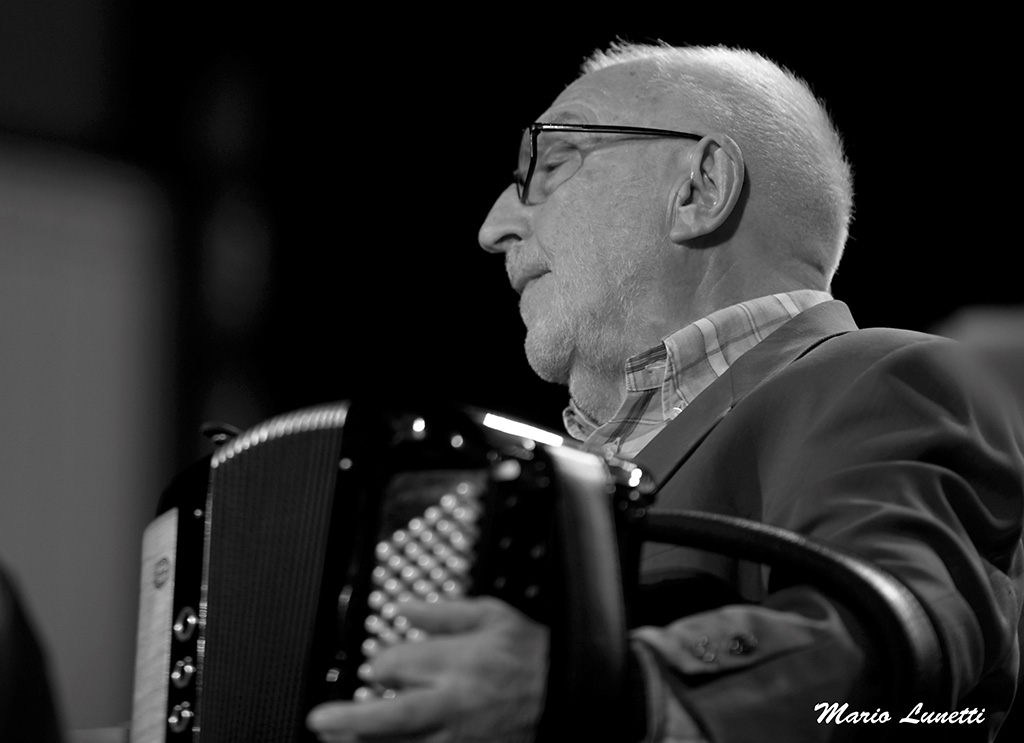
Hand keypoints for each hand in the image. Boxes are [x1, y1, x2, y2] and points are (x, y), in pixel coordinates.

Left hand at [306, 596, 547, 742]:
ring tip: (333, 741)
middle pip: (389, 716)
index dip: (379, 666)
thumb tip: (405, 608)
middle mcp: (452, 702)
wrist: (568, 693)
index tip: (375, 668)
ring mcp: (459, 736)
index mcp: (457, 661)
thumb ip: (444, 613)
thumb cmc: (532, 654)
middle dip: (348, 719)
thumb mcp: (492, 615)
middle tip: (319, 720)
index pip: (396, 665)